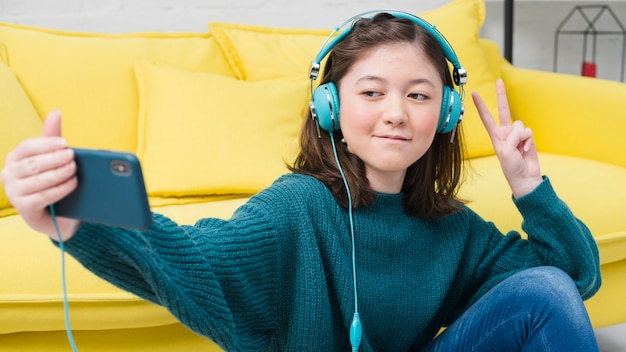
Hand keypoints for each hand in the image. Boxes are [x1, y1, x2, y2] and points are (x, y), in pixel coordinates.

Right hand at [0, 110, 80, 240]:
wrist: (58, 213)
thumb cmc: (53, 181)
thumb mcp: (53, 158)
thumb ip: (52, 137)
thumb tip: (56, 112)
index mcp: (15, 158)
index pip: (27, 147)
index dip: (46, 144)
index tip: (65, 144)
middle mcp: (9, 174)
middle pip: (33, 164)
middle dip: (55, 159)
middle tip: (73, 157)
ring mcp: (13, 192)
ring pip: (37, 180)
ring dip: (58, 174)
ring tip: (74, 170)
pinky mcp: (23, 208)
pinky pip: (42, 197)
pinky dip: (59, 189)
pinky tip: (72, 184)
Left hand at [472, 79, 542, 198]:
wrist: (525, 177)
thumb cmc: (511, 167)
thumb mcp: (505, 151)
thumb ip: (512, 136)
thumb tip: (521, 129)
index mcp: (495, 135)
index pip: (487, 117)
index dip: (481, 105)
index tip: (474, 93)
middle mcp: (505, 132)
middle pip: (504, 110)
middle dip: (501, 95)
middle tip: (499, 81)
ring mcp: (517, 134)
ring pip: (520, 124)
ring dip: (520, 137)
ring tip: (519, 150)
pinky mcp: (528, 137)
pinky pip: (529, 132)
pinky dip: (528, 141)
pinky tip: (526, 150)